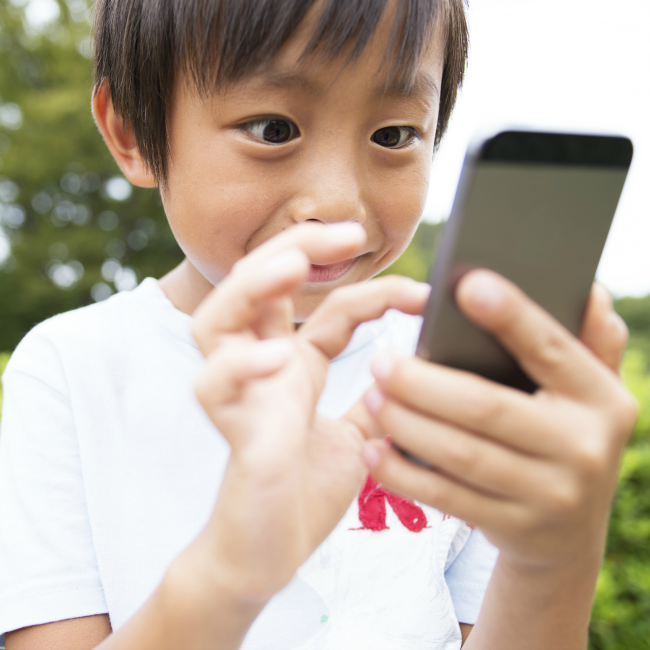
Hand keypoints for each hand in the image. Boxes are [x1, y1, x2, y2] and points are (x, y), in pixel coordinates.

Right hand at [190, 222, 428, 601]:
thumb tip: (428, 372)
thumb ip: (381, 401)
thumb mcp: (360, 435)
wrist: (271, 552)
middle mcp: (263, 370)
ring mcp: (241, 396)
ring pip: (217, 322)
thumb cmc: (306, 490)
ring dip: (251, 287)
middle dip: (294, 250)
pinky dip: (240, 367)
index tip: (421, 291)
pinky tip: (275, 357)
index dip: (373, 291)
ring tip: (290, 266)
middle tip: (346, 235)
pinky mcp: (231, 432)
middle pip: (256, 289)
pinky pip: (216, 388)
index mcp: (296, 366)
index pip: (330, 310)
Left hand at [360, 270, 636, 571]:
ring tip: (373, 397)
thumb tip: (587, 290)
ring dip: (407, 423)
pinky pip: (446, 498)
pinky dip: (403, 473)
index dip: (509, 316)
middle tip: (380, 362)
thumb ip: (588, 342)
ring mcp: (549, 495)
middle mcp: (583, 447)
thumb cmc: (566, 439)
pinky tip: (373, 450)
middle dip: (423, 383)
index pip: (549, 349)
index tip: (465, 286)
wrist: (569, 536)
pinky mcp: (513, 528)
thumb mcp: (590, 393)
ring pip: (460, 453)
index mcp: (601, 399)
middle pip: (487, 406)